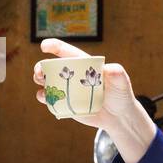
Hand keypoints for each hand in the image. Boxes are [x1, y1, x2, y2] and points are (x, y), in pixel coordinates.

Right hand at [33, 38, 157, 162]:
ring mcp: (67, 89)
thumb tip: (109, 69)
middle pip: (51, 66)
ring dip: (40, 79)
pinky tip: (44, 97)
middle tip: (39, 72)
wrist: (118, 116)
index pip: (67, 53)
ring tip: (40, 81)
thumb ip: (117, 74)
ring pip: (47, 80)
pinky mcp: (65, 103)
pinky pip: (50, 98)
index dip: (54, 46)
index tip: (44, 45)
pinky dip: (43, 96)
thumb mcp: (122, 82)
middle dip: (41, 66)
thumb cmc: (121, 95)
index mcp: (84, 64)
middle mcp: (72, 75)